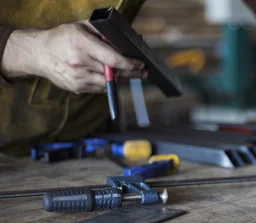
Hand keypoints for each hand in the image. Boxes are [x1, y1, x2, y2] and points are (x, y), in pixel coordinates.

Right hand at [2, 23, 146, 93]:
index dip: (130, 64)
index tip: (140, 64)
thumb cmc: (63, 38)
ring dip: (122, 79)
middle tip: (142, 71)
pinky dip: (108, 83)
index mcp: (82, 44)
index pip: (112, 59)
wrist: (39, 54)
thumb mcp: (81, 27)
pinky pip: (100, 89)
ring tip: (130, 74)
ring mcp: (77, 77)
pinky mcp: (76, 88)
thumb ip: (103, 32)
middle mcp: (79, 62)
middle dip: (131, 72)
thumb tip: (126, 38)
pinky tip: (113, 78)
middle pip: (114, 73)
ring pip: (109, 83)